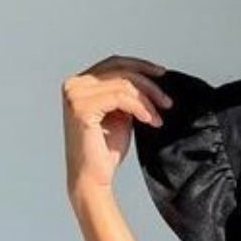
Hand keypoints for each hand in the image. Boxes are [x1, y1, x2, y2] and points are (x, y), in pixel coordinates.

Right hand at [61, 54, 171, 197]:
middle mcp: (73, 85)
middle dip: (148, 83)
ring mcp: (75, 95)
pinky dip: (139, 107)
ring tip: (158, 117)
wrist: (93, 178)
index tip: (162, 74)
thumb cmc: (105, 150)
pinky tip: (150, 121)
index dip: (140, 65)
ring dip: (147, 100)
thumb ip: (127, 94)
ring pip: (123, 83)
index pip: (114, 63)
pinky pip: (120, 97)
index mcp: (80, 83)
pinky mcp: (81, 108)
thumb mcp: (120, 113)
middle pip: (120, 69)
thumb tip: (151, 79)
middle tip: (167, 101)